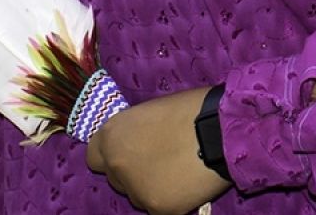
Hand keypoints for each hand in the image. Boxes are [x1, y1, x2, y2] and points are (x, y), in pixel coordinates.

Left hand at [85, 85, 231, 214]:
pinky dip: (171, 198)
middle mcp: (116, 165)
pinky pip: (159, 207)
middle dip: (133, 171)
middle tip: (160, 161)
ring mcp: (136, 190)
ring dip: (151, 186)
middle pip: (116, 177)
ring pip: (137, 195)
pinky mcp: (158, 208)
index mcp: (112, 135)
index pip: (94, 156)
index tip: (130, 151)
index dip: (114, 153)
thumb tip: (136, 142)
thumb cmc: (191, 110)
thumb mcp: (151, 111)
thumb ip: (134, 131)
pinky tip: (187, 182)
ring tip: (178, 171)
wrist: (221, 132)